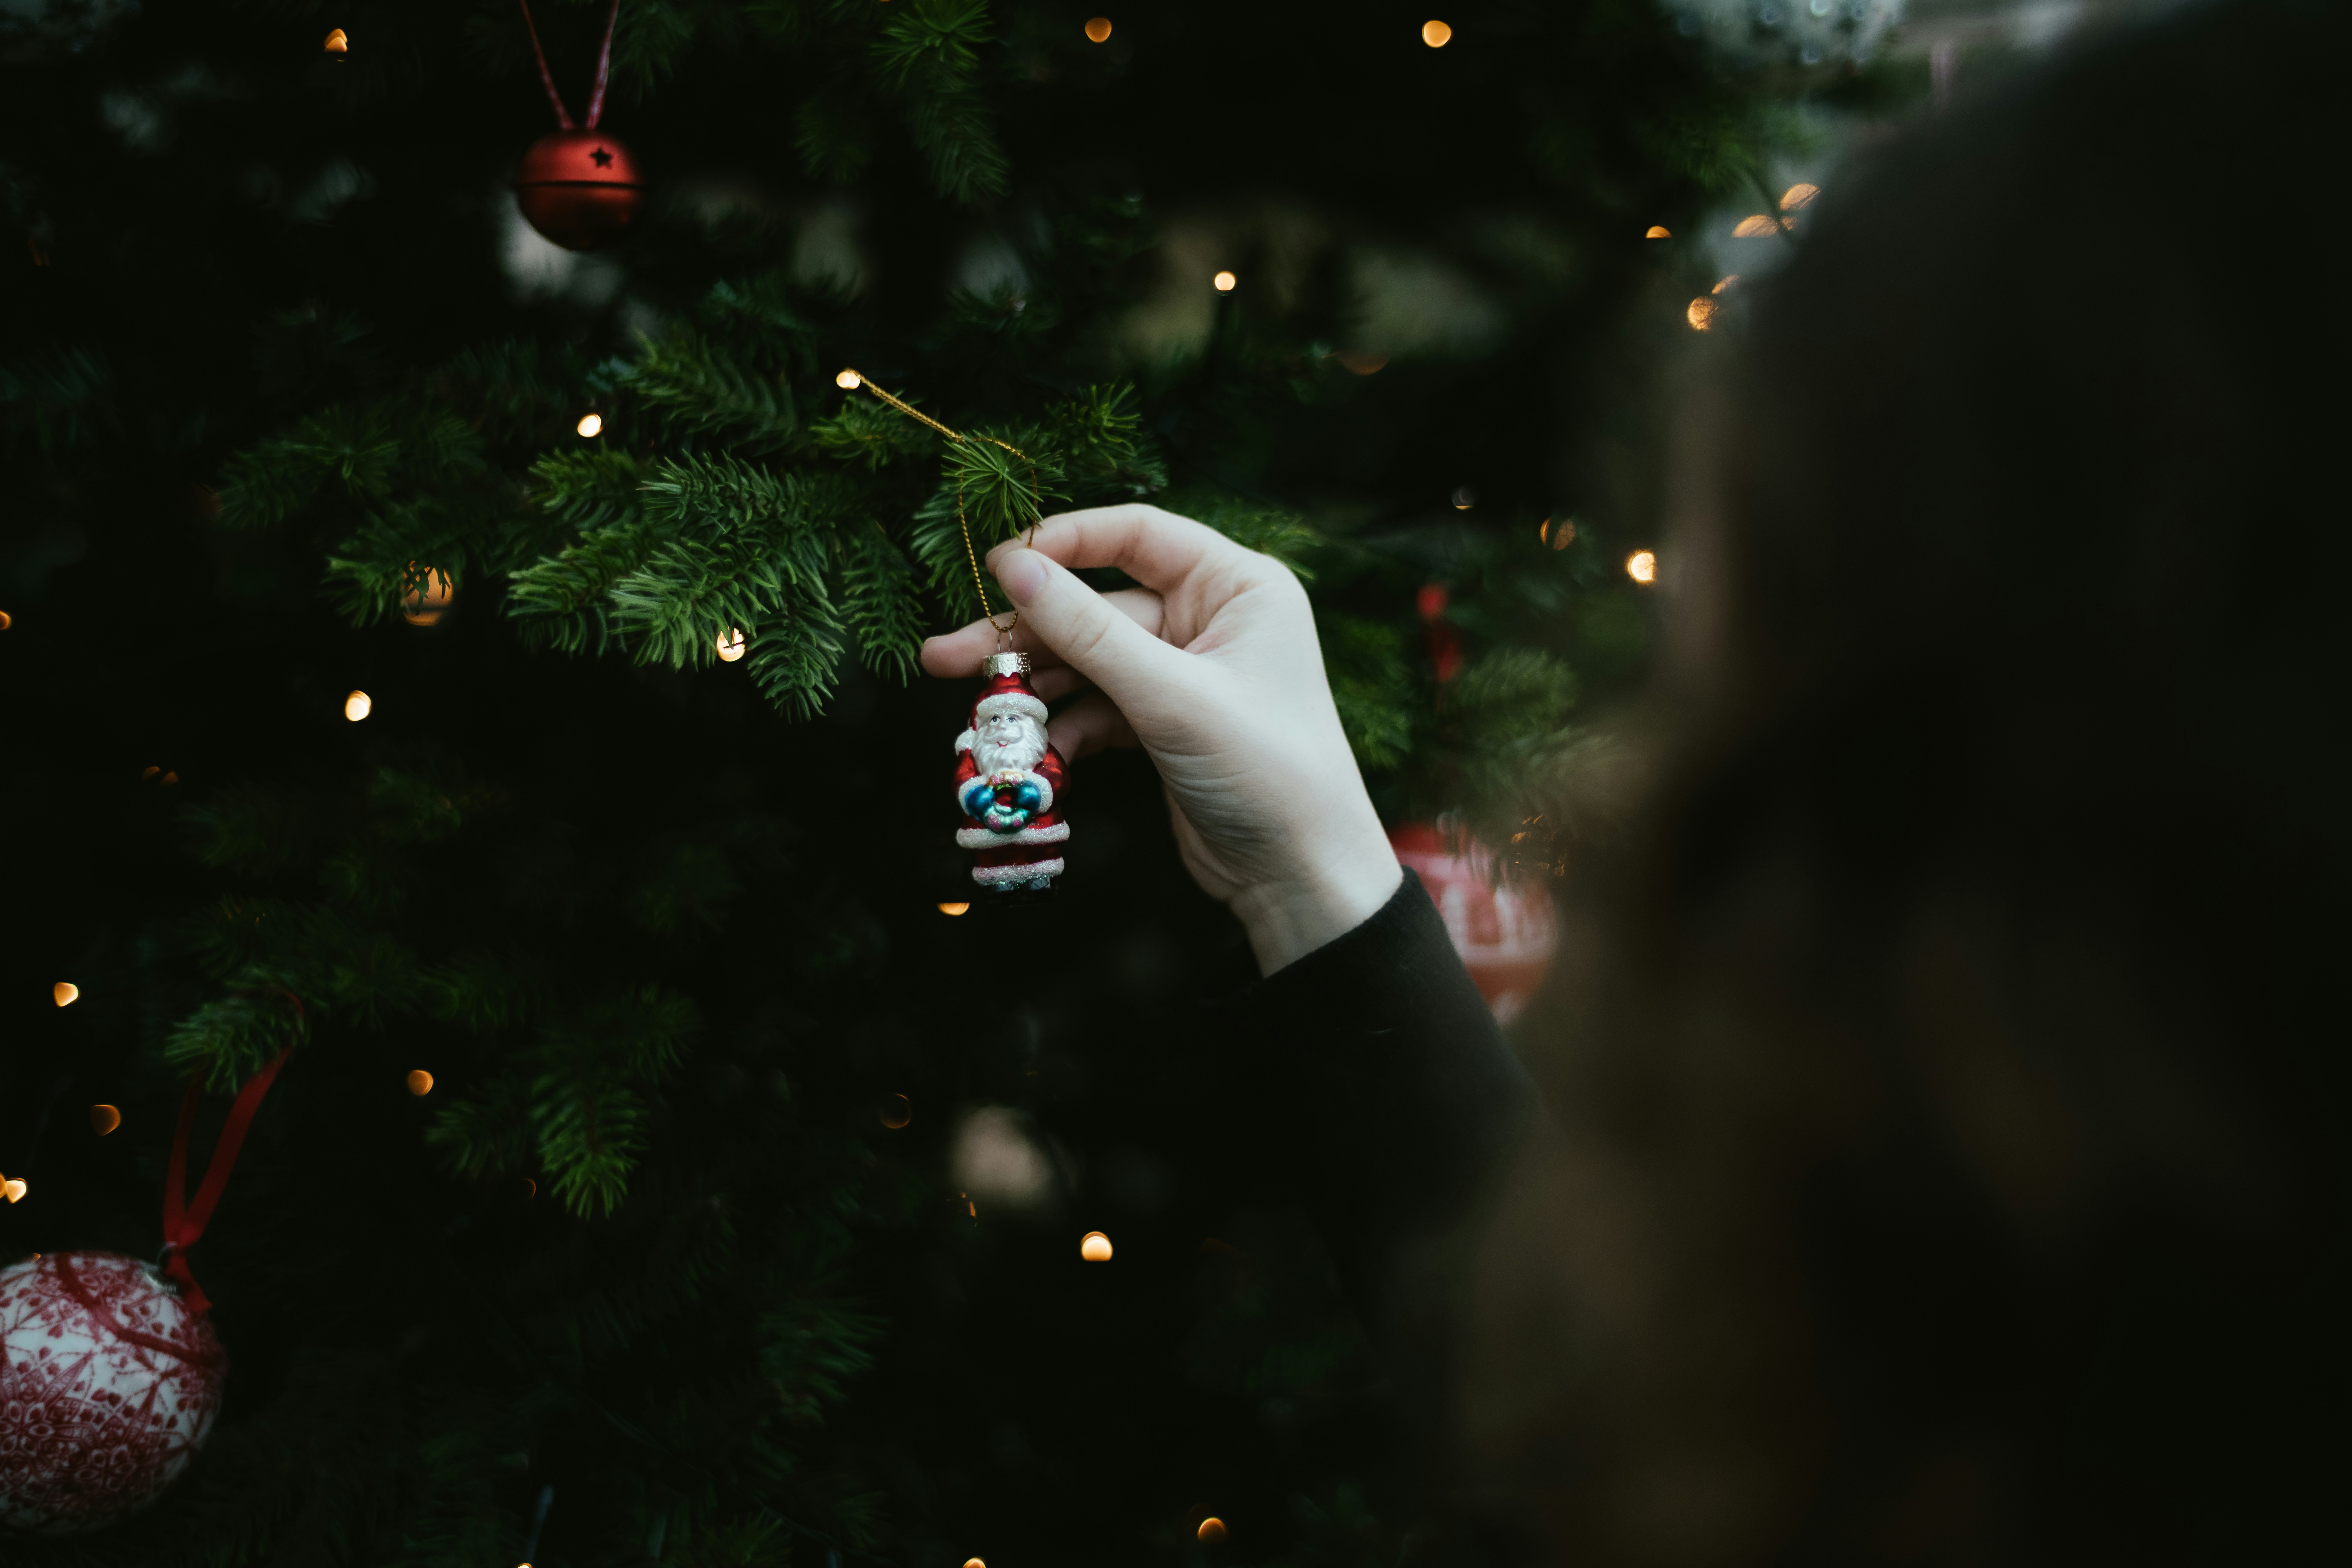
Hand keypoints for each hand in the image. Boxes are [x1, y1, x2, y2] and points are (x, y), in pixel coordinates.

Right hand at [921, 504, 1400, 973]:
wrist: (1302, 878)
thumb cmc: (1267, 774)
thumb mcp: (1171, 696)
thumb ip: (1088, 631)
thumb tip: (1013, 566)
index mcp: (1238, 586)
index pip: (1137, 535)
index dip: (1064, 543)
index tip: (997, 566)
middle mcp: (1214, 618)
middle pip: (1098, 604)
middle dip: (1025, 633)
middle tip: (947, 654)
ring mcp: (1187, 672)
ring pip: (1089, 660)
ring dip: (1033, 686)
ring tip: (973, 710)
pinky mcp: (1165, 722)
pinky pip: (1099, 707)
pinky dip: (1064, 726)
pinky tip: (1030, 749)